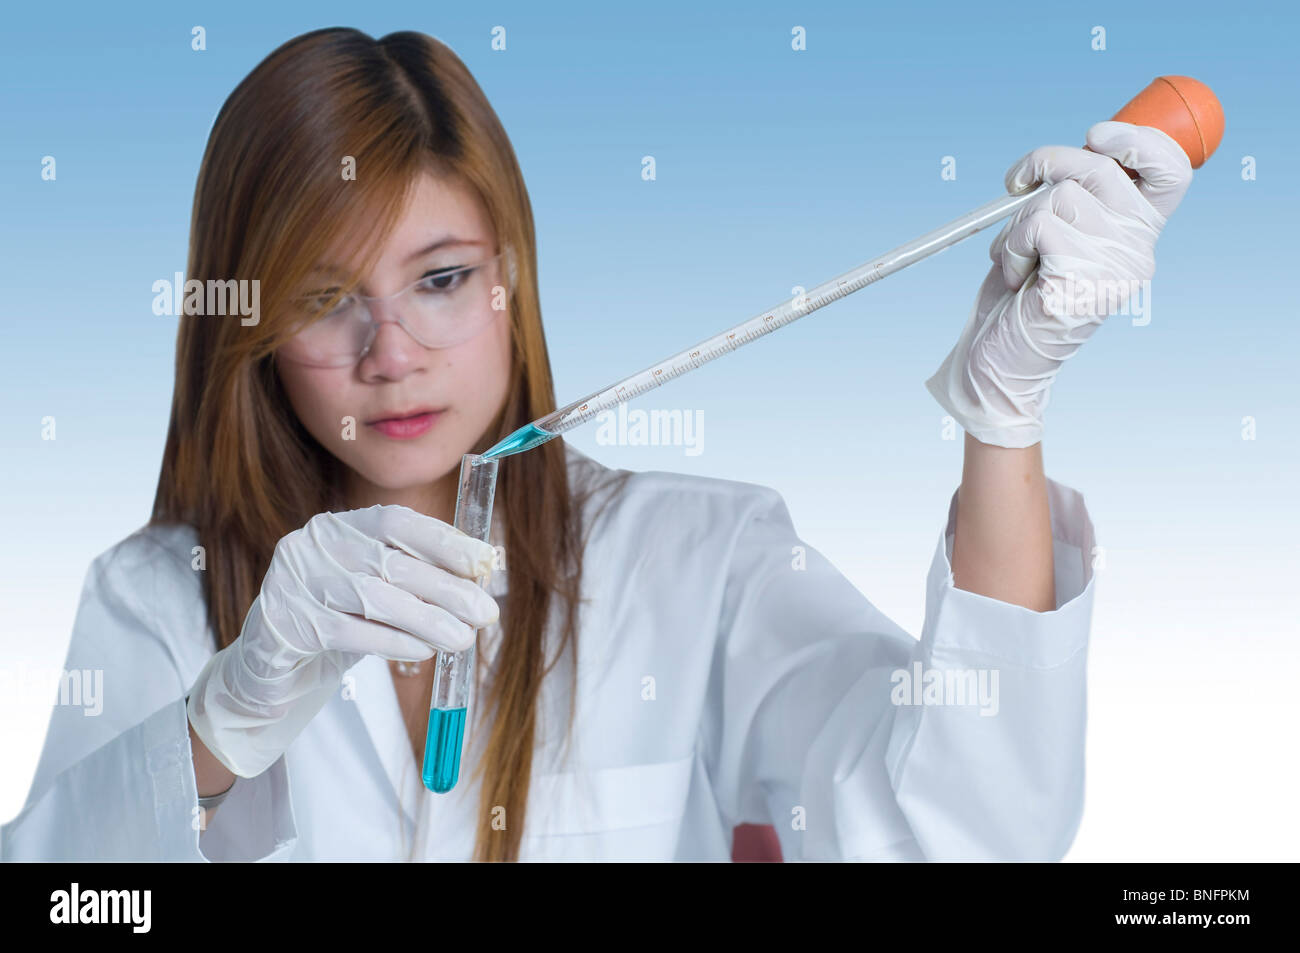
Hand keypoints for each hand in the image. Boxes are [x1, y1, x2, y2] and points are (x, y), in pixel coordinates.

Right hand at [187, 505, 498, 777]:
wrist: (267, 669)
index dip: (444, 541)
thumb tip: (480, 583)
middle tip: (486, 613)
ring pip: (375, 598)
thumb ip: (415, 580)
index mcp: (339, 526)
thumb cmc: (334, 622)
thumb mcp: (374, 592)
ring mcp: (295, 582)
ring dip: (427, 620)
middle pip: (392, 563)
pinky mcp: (286, 623)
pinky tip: (422, 651)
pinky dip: (393, 641)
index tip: (486, 562)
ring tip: (463, 639)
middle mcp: (314, 545)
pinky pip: (350, 632)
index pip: (397, 523)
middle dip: (447, 589)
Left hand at [926, 121, 1193, 447]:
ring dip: (1018, 221)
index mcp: (1137, 235)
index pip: (1169, 171)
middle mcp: (1136, 252)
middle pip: (1100, 169)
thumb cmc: (1019, 297)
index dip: (1139, 140)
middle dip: (1047, 161)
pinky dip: (1012, 245)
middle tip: (1016, 181)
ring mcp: (1113, 270)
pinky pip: (1039, 226)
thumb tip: (1077, 148)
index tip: (1095, 134)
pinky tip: (1014, 277)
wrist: (999, 363)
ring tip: (1014, 257)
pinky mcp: (1083, 284)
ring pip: (1062, 196)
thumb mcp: (1054, 235)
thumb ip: (1076, 196)